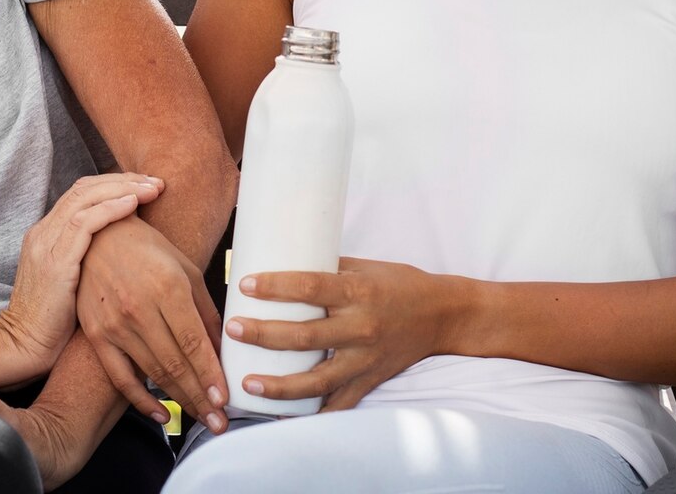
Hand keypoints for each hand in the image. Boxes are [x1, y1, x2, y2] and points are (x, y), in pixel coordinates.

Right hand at [0, 173, 164, 382]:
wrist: (23, 347)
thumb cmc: (55, 321)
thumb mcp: (70, 280)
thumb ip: (87, 257)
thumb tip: (124, 247)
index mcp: (46, 234)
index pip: (80, 193)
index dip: (113, 184)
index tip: (144, 185)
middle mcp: (43, 233)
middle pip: (84, 188)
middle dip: (122, 180)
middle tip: (154, 180)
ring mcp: (46, 245)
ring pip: (84, 198)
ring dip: (122, 188)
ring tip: (151, 188)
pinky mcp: (54, 263)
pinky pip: (84, 224)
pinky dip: (111, 209)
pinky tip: (133, 204)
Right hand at [76, 215, 228, 432]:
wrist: (97, 238)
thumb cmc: (148, 249)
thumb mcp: (185, 269)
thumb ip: (205, 310)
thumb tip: (223, 348)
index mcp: (167, 288)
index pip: (193, 342)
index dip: (210, 374)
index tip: (224, 399)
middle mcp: (140, 309)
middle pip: (175, 364)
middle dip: (200, 398)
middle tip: (220, 422)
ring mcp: (116, 325)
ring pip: (153, 374)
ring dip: (180, 401)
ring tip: (201, 419)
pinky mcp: (97, 335)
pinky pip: (121, 377)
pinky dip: (141, 401)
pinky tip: (161, 415)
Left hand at [226, 258, 457, 411]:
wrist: (442, 315)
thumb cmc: (398, 284)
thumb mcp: (363, 267)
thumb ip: (325, 269)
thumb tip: (277, 259)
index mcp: (358, 292)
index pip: (311, 287)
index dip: (276, 287)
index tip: (245, 285)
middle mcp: (362, 328)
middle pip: (306, 336)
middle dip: (265, 335)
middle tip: (233, 330)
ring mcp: (366, 360)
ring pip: (318, 380)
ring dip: (280, 385)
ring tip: (248, 383)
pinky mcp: (370, 381)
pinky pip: (338, 405)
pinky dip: (311, 414)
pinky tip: (282, 416)